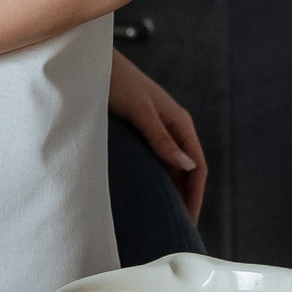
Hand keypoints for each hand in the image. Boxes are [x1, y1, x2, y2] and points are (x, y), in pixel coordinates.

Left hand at [109, 49, 205, 219]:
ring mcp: (158, 131)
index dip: (195, 196)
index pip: (197, 168)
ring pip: (172, 168)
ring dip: (172, 192)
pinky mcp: (142, 132)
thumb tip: (187, 166)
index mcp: (180, 123)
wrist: (94, 64)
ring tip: (166, 218)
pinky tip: (150, 195)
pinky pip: (156, 162)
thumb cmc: (117, 82)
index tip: (189, 221)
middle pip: (187, 171)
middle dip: (186, 199)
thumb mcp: (140, 111)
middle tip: (179, 228)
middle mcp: (173, 129)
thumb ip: (161, 138)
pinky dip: (157, 180)